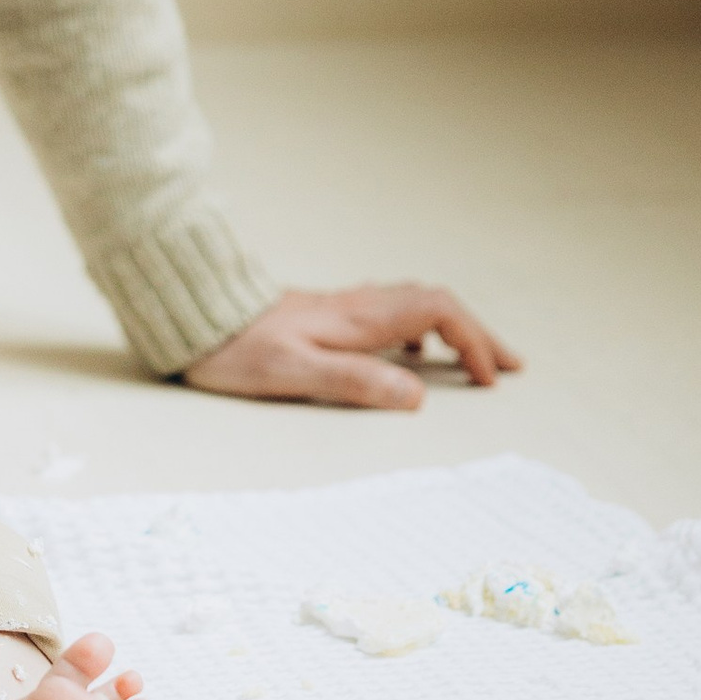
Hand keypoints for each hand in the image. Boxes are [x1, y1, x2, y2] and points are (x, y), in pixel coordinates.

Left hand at [186, 283, 521, 409]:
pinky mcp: (323, 314)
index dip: (473, 340)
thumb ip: (355, 382)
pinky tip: (407, 351)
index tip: (491, 377)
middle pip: (435, 304)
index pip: (438, 312)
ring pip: (413, 305)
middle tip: (508, 367)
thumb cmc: (237, 349)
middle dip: (476, 333)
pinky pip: (388, 312)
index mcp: (358, 317)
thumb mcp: (294, 372)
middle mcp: (356, 305)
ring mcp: (340, 307)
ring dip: (451, 330)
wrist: (192, 314)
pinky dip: (416, 328)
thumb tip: (416, 395)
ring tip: (471, 360)